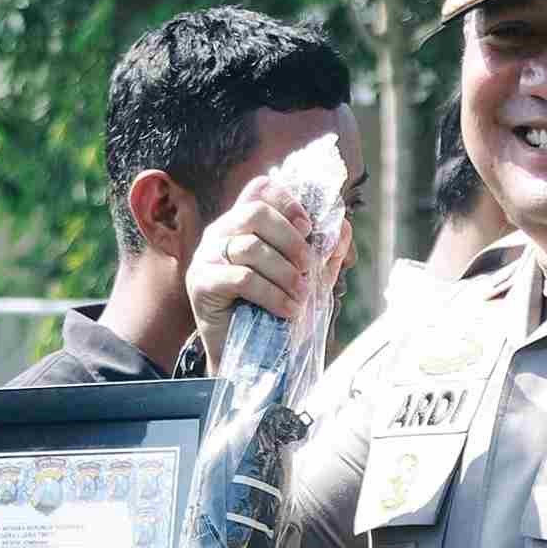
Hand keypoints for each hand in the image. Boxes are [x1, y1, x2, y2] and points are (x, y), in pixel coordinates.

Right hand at [186, 176, 321, 351]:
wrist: (248, 358)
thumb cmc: (275, 312)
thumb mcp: (307, 278)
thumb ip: (324, 253)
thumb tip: (345, 227)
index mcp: (242, 224)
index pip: (259, 189)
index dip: (287, 201)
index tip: (308, 227)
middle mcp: (220, 233)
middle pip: (255, 212)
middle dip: (290, 240)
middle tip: (308, 267)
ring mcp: (206, 257)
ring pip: (250, 247)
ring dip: (285, 274)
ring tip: (301, 296)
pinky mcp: (201, 284)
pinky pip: (241, 278)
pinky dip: (271, 294)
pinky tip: (287, 310)